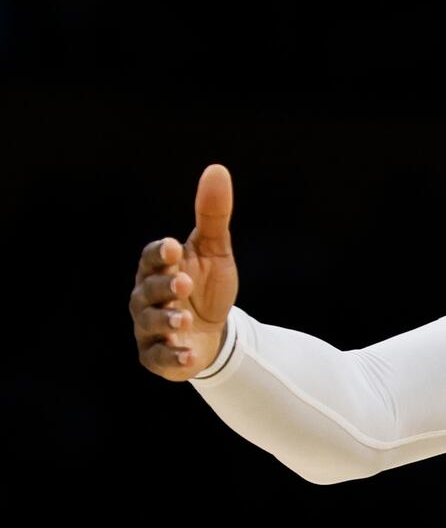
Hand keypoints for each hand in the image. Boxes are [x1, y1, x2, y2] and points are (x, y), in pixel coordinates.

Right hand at [131, 164, 239, 379]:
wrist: (215, 331)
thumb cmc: (207, 285)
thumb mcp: (215, 250)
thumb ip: (213, 214)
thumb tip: (217, 169)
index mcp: (158, 269)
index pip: (151, 258)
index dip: (159, 254)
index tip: (174, 247)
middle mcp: (146, 298)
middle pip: (147, 290)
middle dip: (163, 287)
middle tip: (183, 283)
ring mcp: (148, 328)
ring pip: (148, 323)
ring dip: (164, 321)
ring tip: (184, 320)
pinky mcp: (157, 357)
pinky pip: (158, 358)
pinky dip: (172, 357)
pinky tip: (189, 354)